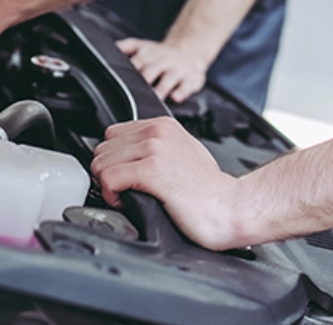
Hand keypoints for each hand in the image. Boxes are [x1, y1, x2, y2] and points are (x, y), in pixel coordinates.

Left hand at [91, 117, 240, 249]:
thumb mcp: (182, 154)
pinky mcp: (153, 170)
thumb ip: (157, 149)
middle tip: (125, 191)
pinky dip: (111, 195)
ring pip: (101, 162)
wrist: (231, 208)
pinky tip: (128, 202)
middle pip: (103, 148)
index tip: (125, 179)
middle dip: (108, 173)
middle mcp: (157, 131)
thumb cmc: (209, 191)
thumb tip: (131, 159)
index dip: (114, 160)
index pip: (112, 135)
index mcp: (163, 126)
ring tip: (128, 197)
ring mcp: (155, 148)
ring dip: (108, 186)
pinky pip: (109, 178)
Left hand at [117, 37, 207, 102]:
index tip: (120, 78)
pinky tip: (176, 97)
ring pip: (169, 78)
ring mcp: (177, 69)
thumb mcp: (143, 46)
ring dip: (161, 87)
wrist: (189, 52)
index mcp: (148, 54)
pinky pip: (187, 85)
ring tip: (155, 96)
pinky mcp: (191, 78)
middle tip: (135, 92)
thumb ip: (126, 47)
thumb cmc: (160, 54)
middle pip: (152, 69)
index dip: (130, 69)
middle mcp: (162, 61)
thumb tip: (110, 47)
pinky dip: (182, 91)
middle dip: (144, 79)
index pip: (137, 61)